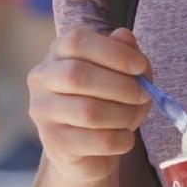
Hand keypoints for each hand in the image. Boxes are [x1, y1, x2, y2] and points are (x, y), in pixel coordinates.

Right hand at [28, 27, 151, 184]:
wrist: (85, 149)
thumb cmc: (104, 101)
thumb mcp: (118, 72)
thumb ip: (123, 53)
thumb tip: (125, 37)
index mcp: (57, 53)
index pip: (77, 41)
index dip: (113, 52)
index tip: (140, 66)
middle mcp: (42, 79)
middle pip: (78, 75)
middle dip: (121, 86)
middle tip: (144, 95)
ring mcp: (43, 112)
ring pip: (88, 111)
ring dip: (124, 114)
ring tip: (135, 117)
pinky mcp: (55, 143)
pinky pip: (97, 140)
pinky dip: (122, 139)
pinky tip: (126, 138)